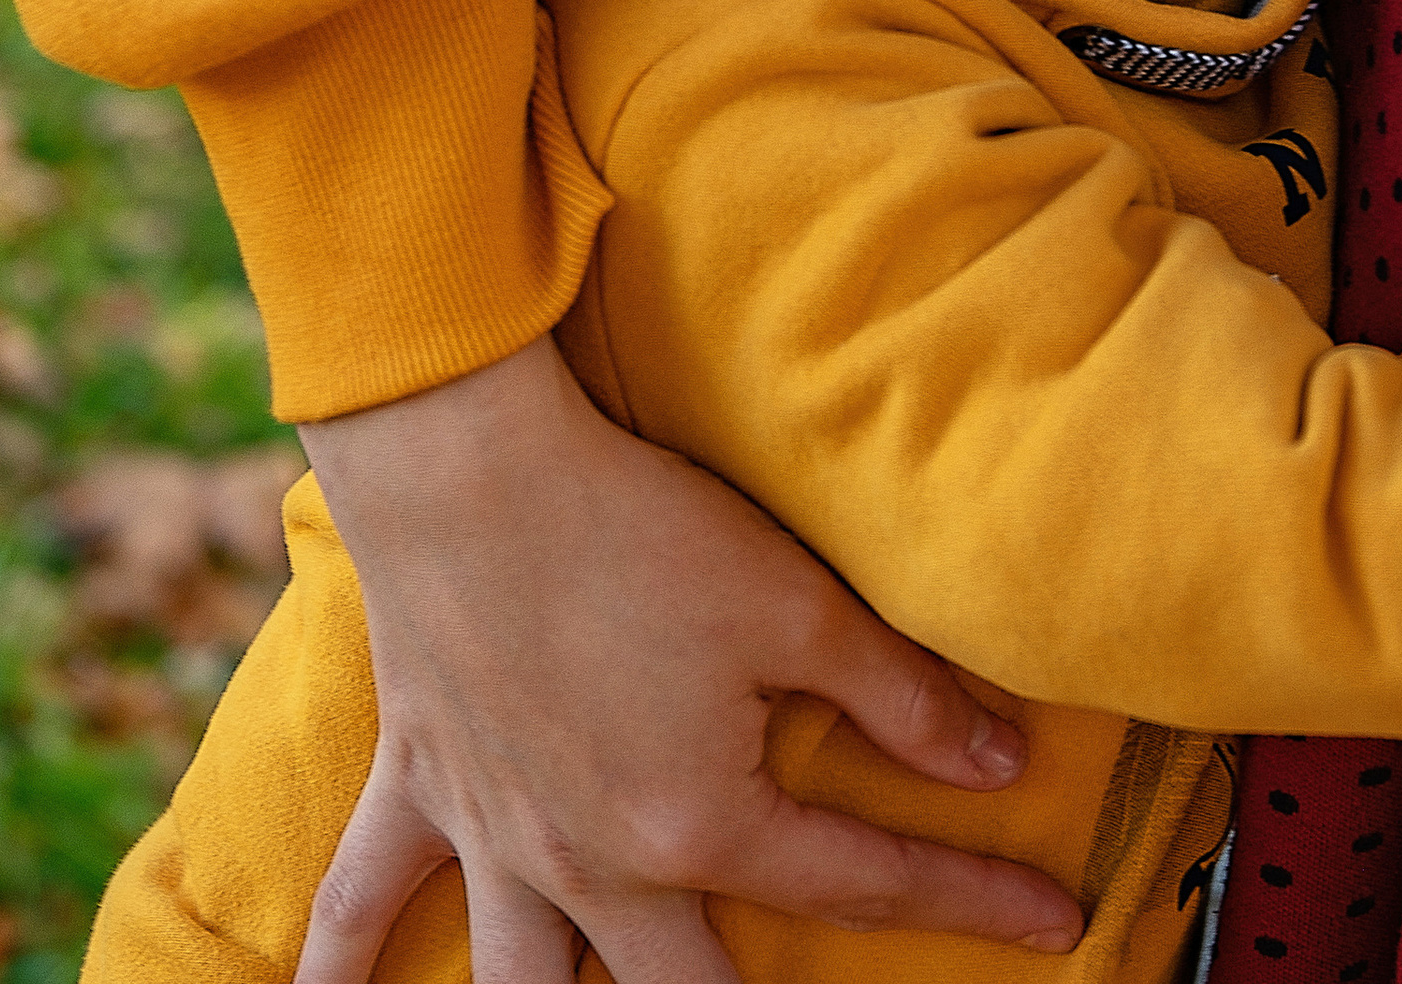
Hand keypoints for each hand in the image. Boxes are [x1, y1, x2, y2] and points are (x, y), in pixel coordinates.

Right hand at [291, 335, 1083, 983]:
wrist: (467, 467)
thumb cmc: (632, 529)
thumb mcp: (793, 605)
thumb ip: (902, 697)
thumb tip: (1003, 760)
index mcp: (699, 832)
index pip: (865, 885)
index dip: (974, 899)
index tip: (1060, 921)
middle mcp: (594, 870)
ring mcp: (499, 841)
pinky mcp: (424, 786)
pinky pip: (361, 904)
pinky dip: (341, 968)